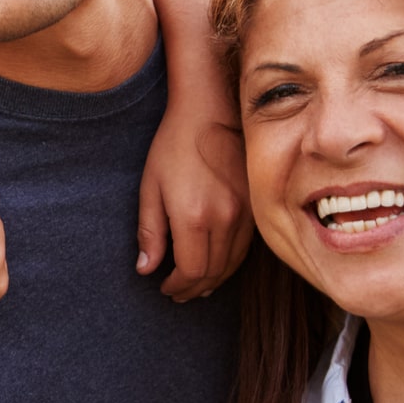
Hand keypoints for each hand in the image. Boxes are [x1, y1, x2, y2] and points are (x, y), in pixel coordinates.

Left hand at [135, 106, 250, 300]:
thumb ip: (149, 232)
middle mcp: (225, 218)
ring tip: (195, 286)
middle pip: (213, 272)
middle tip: (177, 293)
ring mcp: (246, 211)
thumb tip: (146, 270)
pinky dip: (230, 262)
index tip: (164, 288)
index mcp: (194, 216)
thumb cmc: (174, 146)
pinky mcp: (256, 203)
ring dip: (214, 279)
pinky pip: (246, 246)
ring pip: (233, 263)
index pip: (191, 271)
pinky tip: (217, 265)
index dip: (177, 286)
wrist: (211, 109)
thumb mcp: (150, 188)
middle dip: (193, 288)